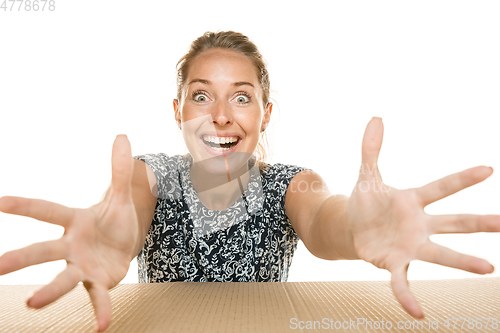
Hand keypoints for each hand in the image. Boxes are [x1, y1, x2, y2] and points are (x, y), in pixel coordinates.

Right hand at [0, 135, 137, 331]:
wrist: (125, 243)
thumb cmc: (115, 219)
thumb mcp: (121, 196)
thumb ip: (119, 170)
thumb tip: (123, 137)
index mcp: (74, 221)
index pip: (46, 210)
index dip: (24, 206)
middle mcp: (72, 245)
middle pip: (44, 250)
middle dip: (20, 257)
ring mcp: (83, 266)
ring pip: (64, 278)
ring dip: (49, 290)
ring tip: (32, 303)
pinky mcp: (99, 281)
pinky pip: (98, 297)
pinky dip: (101, 311)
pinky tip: (102, 327)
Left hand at [346, 117, 499, 317]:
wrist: (352, 227)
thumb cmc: (366, 202)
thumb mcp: (367, 175)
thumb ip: (370, 149)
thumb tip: (375, 117)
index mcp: (414, 200)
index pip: (441, 187)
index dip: (462, 179)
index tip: (488, 169)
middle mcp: (419, 224)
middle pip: (454, 222)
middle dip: (480, 222)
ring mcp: (410, 246)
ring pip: (440, 253)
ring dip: (462, 260)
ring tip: (488, 268)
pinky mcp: (395, 264)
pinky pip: (403, 282)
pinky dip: (408, 296)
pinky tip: (419, 314)